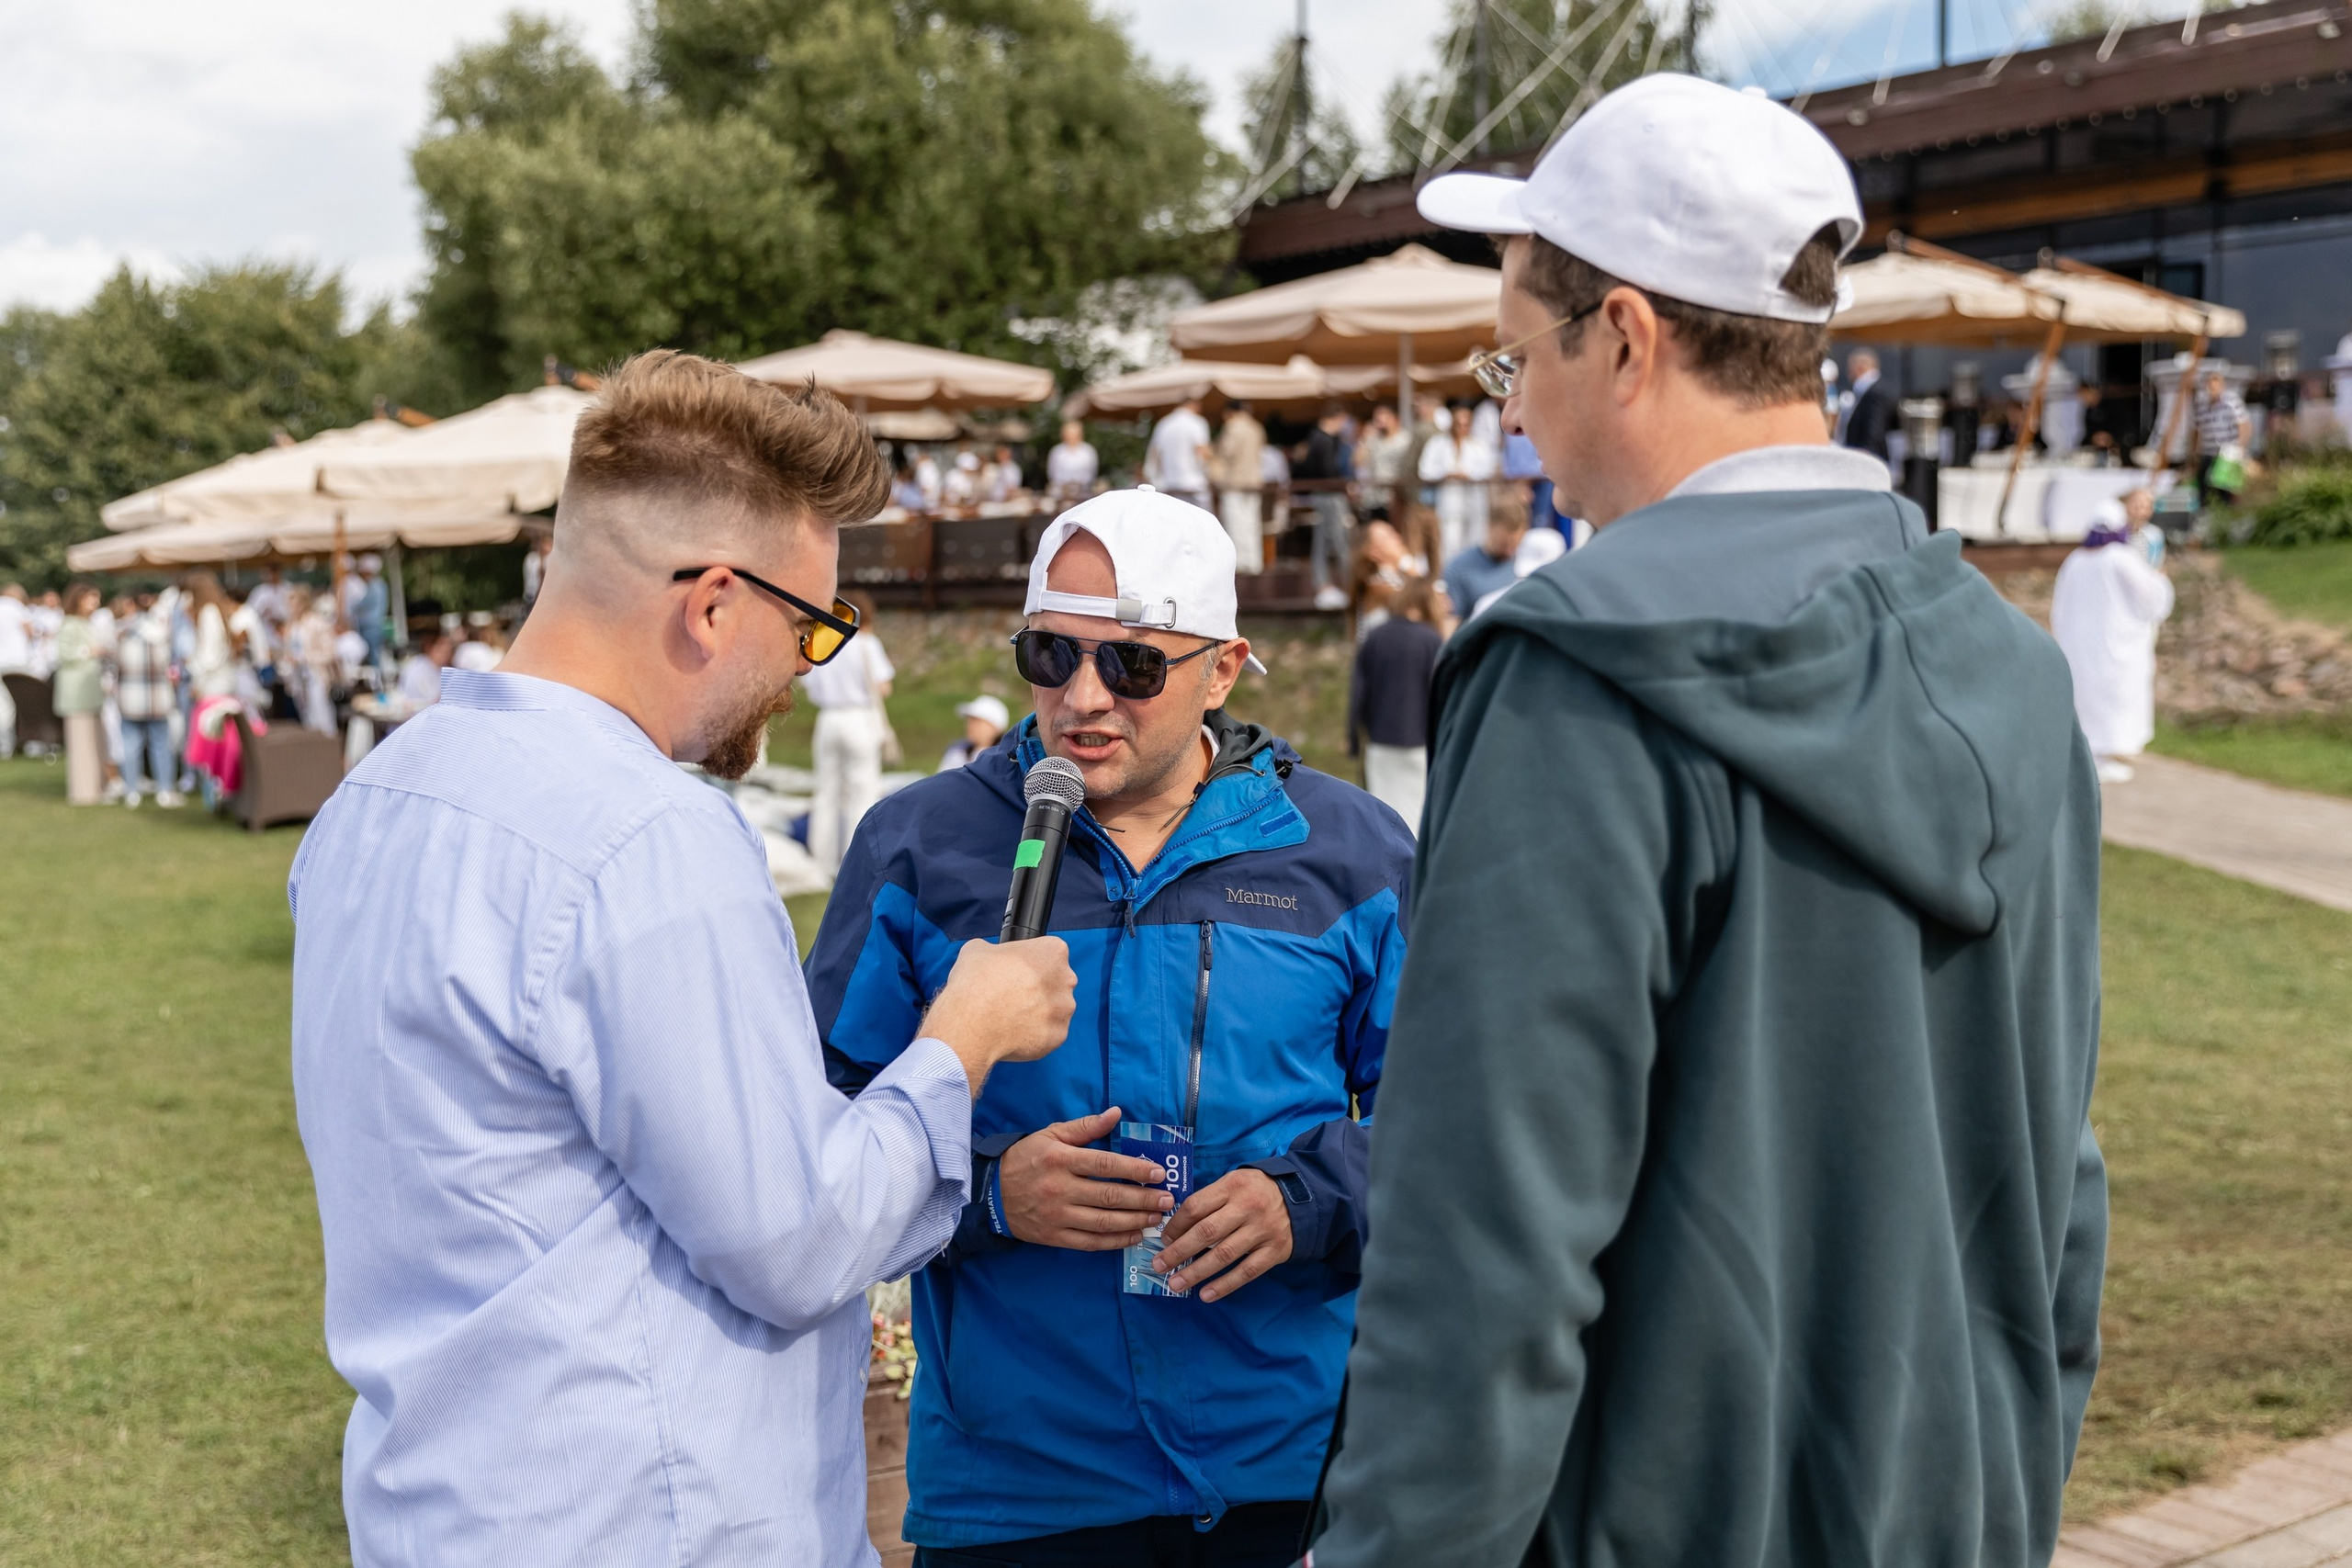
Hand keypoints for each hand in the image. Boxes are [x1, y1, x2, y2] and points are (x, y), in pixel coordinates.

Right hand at [921, 938, 1076, 1096]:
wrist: (971, 1025)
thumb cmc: (974, 984)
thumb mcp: (978, 950)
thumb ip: (995, 950)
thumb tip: (992, 956)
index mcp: (1053, 951)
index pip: (1049, 953)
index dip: (1029, 962)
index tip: (1016, 971)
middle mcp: (1066, 979)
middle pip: (1056, 981)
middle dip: (1038, 988)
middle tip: (1012, 994)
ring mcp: (1064, 1009)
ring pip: (1054, 1009)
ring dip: (1038, 1012)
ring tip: (1010, 1016)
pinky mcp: (1058, 1035)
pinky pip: (1049, 1033)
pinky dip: (1035, 1034)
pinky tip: (1014, 1032)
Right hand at [999, 1108, 1171, 1249]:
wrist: (991, 1193)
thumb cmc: (1026, 1159)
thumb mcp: (1051, 1135)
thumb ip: (1085, 1127)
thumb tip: (1116, 1113)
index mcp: (1060, 1159)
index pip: (1105, 1165)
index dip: (1135, 1170)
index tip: (1159, 1174)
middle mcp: (1059, 1189)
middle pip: (1109, 1196)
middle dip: (1143, 1199)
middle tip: (1167, 1200)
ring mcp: (1057, 1216)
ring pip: (1103, 1222)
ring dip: (1135, 1221)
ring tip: (1157, 1218)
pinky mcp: (1054, 1237)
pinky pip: (1090, 1242)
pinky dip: (1115, 1241)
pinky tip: (1134, 1236)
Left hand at [1154, 1169, 1292, 1301]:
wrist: (1304, 1197)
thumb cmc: (1258, 1190)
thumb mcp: (1235, 1182)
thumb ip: (1210, 1199)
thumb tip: (1178, 1227)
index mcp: (1232, 1187)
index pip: (1196, 1206)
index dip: (1176, 1225)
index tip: (1164, 1239)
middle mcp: (1246, 1208)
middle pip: (1206, 1233)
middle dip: (1178, 1252)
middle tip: (1159, 1266)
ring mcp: (1261, 1231)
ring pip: (1223, 1255)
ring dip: (1196, 1272)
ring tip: (1176, 1284)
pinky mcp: (1274, 1251)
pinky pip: (1246, 1272)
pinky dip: (1225, 1285)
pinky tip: (1206, 1294)